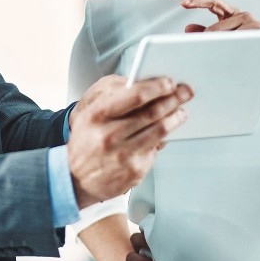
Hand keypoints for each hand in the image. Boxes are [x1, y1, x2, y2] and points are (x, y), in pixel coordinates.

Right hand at [67, 75, 191, 207]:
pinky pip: (156, 150)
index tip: (168, 82)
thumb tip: (143, 86)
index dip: (156, 87)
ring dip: (176, 118)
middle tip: (184, 92)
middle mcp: (109, 136)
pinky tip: (164, 133)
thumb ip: (112, 99)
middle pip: (152, 112)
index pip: (134, 95)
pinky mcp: (134, 171)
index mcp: (97, 116)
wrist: (75, 178)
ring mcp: (123, 155)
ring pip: (160, 131)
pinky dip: (163, 139)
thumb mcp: (88, 116)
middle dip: (173, 99)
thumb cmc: (85, 143)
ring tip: (181, 112)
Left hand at [180, 0, 259, 96]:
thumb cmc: (250, 60)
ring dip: (219, 45)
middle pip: (216, 21)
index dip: (198, 1)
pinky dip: (232, 47)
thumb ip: (206, 35)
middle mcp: (243, 16)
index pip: (213, 2)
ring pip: (224, 32)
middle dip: (206, 38)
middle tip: (202, 49)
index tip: (184, 3)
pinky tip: (233, 55)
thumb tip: (188, 28)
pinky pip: (239, 38)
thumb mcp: (224, 45)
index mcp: (232, 16)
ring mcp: (253, 23)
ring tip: (223, 57)